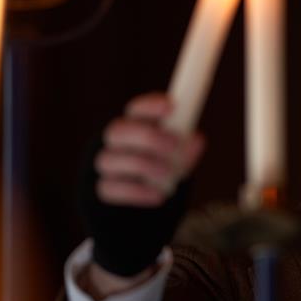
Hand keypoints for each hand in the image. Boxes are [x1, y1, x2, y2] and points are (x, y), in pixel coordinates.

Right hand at [95, 92, 204, 207]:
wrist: (145, 190)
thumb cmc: (165, 160)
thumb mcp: (179, 151)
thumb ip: (186, 146)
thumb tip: (196, 140)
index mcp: (135, 122)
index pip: (136, 108)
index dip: (151, 106)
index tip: (171, 107)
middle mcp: (115, 139)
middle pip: (118, 131)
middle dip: (147, 137)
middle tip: (173, 146)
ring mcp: (106, 162)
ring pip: (110, 160)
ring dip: (143, 165)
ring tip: (168, 174)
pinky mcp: (104, 187)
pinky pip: (112, 188)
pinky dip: (137, 191)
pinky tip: (158, 194)